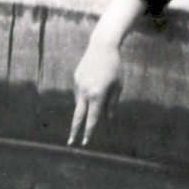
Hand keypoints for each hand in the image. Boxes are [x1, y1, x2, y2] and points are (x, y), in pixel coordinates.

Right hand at [67, 0, 147, 145]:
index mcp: (97, 95)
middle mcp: (85, 92)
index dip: (89, 132)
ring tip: (101, 87)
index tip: (85, 143)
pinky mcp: (75, 79)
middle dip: (74, 130)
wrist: (102, 46)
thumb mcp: (118, 86)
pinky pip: (79, 93)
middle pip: (78, 116)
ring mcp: (78, 85)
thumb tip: (107, 120)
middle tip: (71, 143)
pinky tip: (94, 84)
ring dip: (87, 105)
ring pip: (80, 103)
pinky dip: (85, 95)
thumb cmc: (114, 67)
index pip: (92, 118)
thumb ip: (112, 105)